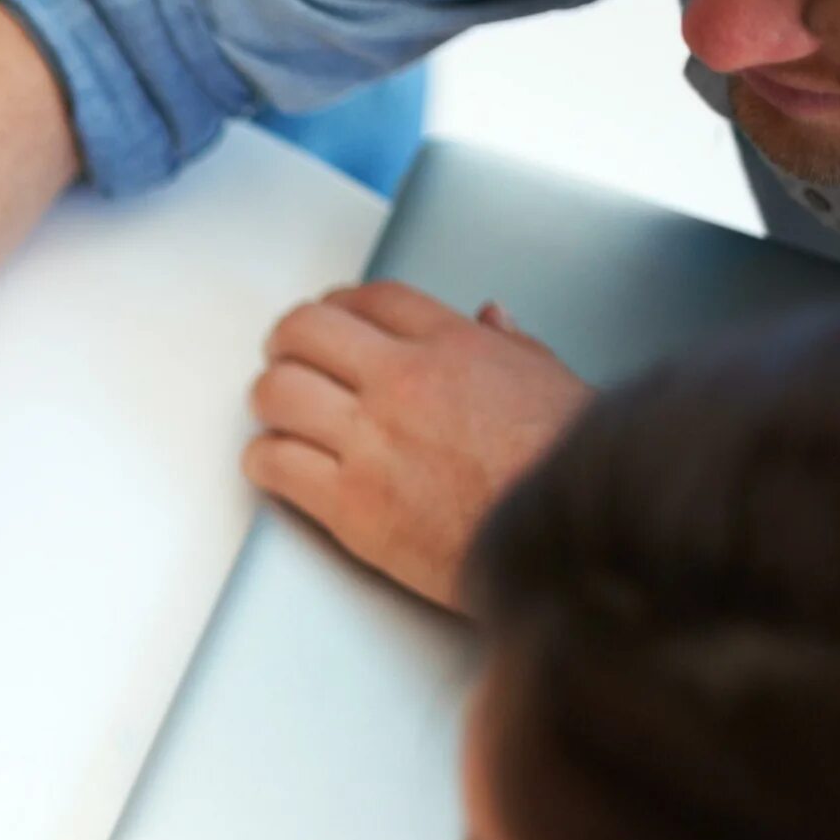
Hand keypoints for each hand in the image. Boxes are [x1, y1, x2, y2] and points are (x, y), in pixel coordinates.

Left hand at [244, 282, 592, 609]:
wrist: (574, 541)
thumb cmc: (572, 468)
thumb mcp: (558, 383)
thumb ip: (514, 347)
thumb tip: (493, 318)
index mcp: (454, 346)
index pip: (370, 298)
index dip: (340, 305)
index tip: (331, 321)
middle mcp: (402, 382)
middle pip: (305, 331)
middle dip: (289, 342)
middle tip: (288, 361)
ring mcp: (371, 441)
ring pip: (275, 393)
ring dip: (271, 401)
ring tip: (281, 416)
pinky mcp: (351, 503)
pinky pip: (273, 463)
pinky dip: (265, 460)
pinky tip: (278, 465)